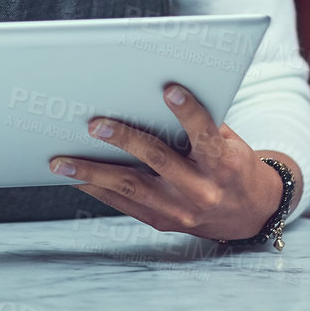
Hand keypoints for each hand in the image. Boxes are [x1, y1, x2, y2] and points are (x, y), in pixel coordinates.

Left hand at [47, 83, 288, 242]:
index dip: (189, 112)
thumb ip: (199, 124)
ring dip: (92, 173)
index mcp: (224, 164)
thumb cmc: (233, 164)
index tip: (169, 89)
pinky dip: (97, 189)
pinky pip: (124, 204)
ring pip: (130, 188)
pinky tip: (74, 177)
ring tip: (60, 162)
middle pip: (157, 160)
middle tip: (93, 124)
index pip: (205, 134)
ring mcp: (180, 211)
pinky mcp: (163, 222)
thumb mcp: (229, 141)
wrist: (249, 214)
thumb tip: (153, 94)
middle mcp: (202, 190)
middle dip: (123, 140)